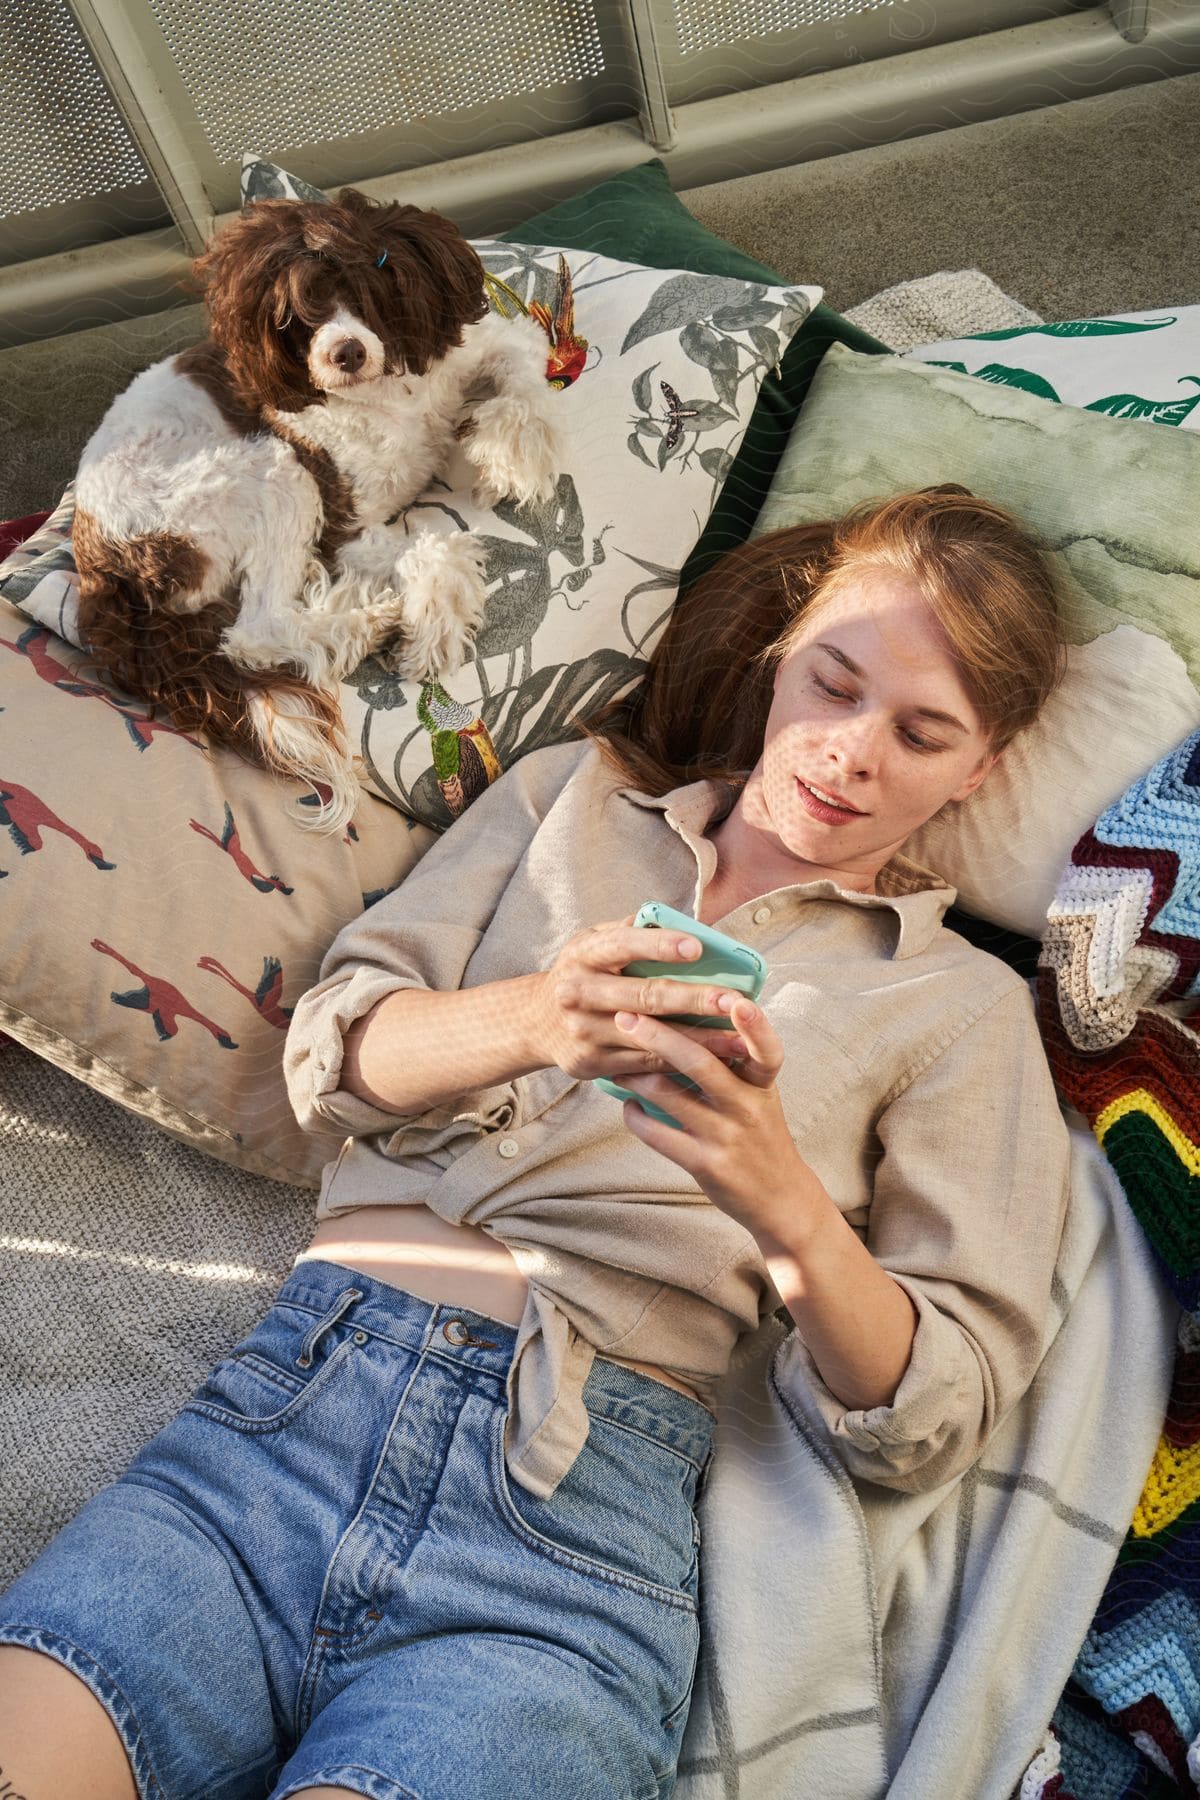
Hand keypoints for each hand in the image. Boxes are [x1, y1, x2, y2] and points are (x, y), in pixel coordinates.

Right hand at [528, 914, 755, 1082]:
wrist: (534, 1022)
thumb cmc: (580, 973)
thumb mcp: (591, 943)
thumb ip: (629, 931)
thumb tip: (677, 920)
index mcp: (582, 955)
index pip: (622, 945)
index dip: (659, 946)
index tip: (696, 947)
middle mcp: (578, 993)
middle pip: (644, 997)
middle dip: (694, 999)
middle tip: (734, 1001)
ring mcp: (585, 1032)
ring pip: (652, 1038)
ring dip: (700, 1040)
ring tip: (740, 1040)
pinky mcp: (593, 1064)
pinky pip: (645, 1064)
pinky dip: (682, 1063)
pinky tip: (714, 1061)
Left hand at [614, 997, 816, 1244]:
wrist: (780, 1199)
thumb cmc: (763, 1136)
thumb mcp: (761, 1096)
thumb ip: (736, 1065)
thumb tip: (691, 1022)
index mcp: (763, 1085)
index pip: (767, 1051)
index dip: (756, 1026)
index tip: (738, 1000)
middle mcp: (747, 1106)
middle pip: (699, 1063)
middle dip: (658, 1036)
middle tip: (626, 1017)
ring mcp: (725, 1136)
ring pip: (667, 1094)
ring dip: (634, 1076)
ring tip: (616, 1065)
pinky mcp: (704, 1163)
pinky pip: (656, 1133)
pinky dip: (635, 1116)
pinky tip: (628, 1106)